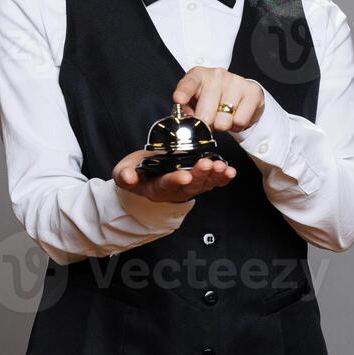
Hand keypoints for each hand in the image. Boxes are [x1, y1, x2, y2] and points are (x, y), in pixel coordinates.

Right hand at [112, 147, 236, 203]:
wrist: (147, 177)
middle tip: (207, 164)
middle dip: (200, 174)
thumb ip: (124, 174)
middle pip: (189, 185)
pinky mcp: (198, 183)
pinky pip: (212, 183)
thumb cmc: (137, 171)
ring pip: (203, 184)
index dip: (175, 180)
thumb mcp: (123, 171)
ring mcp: (188, 188)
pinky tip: (230, 172)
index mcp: (155, 187)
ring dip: (214, 176)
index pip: (166, 184)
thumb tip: (129, 177)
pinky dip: (222, 178)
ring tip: (221, 166)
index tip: (185, 176)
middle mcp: (174, 191)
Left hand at [172, 67, 264, 133]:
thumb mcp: (194, 102)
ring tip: (223, 118)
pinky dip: (236, 126)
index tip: (179, 99)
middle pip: (206, 111)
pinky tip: (235, 117)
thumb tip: (186, 121)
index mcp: (198, 75)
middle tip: (208, 123)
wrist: (238, 95)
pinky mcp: (252, 91)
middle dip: (206, 124)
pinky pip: (240, 120)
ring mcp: (235, 81)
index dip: (184, 92)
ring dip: (222, 125)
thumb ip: (186, 111)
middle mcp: (217, 75)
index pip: (189, 83)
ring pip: (224, 119)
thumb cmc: (211, 99)